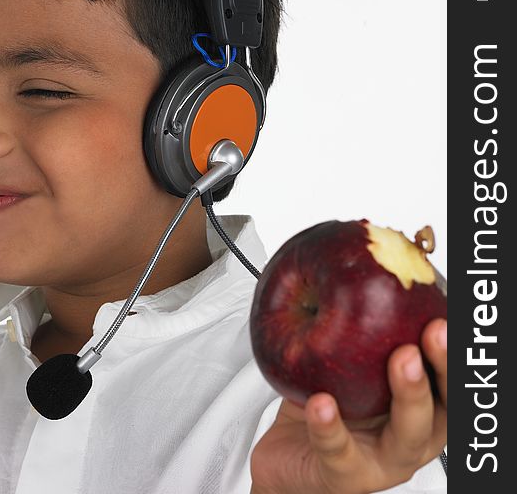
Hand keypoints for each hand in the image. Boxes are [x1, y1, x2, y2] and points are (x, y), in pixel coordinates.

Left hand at [250, 318, 446, 493]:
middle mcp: (409, 437)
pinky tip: (321, 402)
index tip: (446, 313)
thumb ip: (355, 327)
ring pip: (407, 435)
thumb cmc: (320, 410)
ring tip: (399, 360)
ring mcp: (381, 461)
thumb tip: (359, 267)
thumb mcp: (342, 365)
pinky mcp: (344, 477)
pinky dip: (329, 426)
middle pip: (443, 407)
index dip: (454, 351)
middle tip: (431, 332)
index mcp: (418, 409)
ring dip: (409, 394)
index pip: (448, 380)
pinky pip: (339, 451)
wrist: (284, 461)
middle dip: (443, 367)